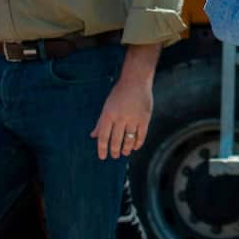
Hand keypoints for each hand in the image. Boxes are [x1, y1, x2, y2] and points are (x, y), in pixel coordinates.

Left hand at [90, 44, 158, 159]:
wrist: (136, 81)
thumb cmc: (119, 94)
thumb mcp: (106, 107)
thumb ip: (101, 122)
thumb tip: (93, 136)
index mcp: (108, 115)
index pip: (103, 137)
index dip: (102, 149)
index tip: (102, 157)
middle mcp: (120, 118)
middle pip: (116, 140)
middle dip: (114, 151)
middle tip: (115, 156)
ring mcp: (133, 119)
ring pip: (129, 140)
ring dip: (126, 148)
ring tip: (125, 153)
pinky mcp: (144, 118)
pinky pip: (141, 135)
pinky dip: (138, 143)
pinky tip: (135, 147)